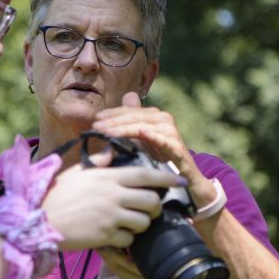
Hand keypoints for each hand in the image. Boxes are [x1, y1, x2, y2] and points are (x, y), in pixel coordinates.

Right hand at [41, 155, 181, 250]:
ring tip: (130, 224)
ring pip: (143, 222)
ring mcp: (110, 216)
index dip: (166, 177)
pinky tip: (115, 236)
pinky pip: (128, 239)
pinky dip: (126, 240)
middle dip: (155, 207)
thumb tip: (111, 151)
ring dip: (141, 225)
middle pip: (151, 201)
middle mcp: (113, 195)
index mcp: (108, 176)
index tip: (178, 179)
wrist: (38, 219)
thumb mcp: (77, 172)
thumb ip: (99, 162)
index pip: (146, 174)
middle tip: (150, 209)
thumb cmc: (56, 194)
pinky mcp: (104, 236)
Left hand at [92, 92, 218, 206]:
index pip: (129, 110)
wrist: (182, 180)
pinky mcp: (177, 146)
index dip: (112, 113)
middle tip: (96, 127)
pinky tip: (141, 132)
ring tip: (108, 132)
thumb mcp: (141, 141)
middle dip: (114, 121)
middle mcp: (163, 119)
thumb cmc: (159, 159)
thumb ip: (131, 122)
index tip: (95, 120)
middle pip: (134, 116)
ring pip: (142, 126)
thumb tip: (125, 98)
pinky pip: (162, 139)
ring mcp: (170, 132)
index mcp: (154, 116)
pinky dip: (152, 136)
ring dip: (124, 129)